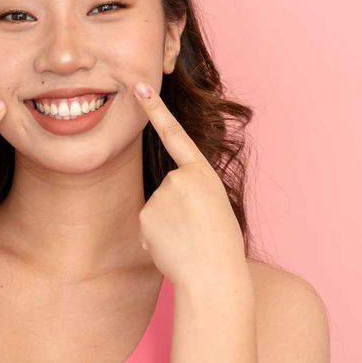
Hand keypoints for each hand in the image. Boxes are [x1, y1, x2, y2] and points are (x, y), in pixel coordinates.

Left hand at [133, 80, 246, 290]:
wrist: (214, 275)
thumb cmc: (221, 247)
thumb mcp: (215, 209)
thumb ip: (191, 196)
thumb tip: (162, 209)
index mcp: (203, 173)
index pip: (176, 135)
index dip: (156, 111)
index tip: (140, 88)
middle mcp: (180, 178)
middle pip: (167, 190)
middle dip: (175, 212)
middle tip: (197, 232)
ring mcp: (161, 195)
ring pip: (156, 211)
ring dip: (167, 229)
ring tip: (188, 242)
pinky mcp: (146, 215)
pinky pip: (147, 227)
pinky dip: (157, 240)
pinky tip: (174, 249)